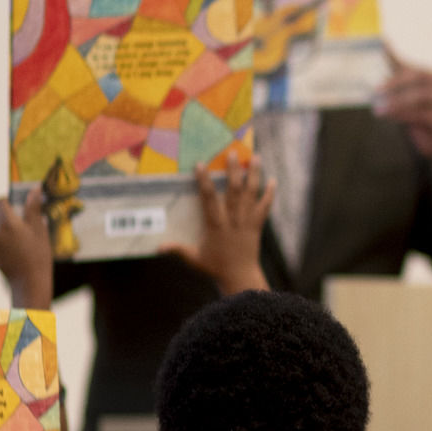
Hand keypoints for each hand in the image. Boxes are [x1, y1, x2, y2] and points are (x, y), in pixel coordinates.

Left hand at [0, 193, 54, 307]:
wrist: (29, 281)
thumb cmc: (38, 254)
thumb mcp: (40, 229)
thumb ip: (34, 208)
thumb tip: (34, 189)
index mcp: (7, 222)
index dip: (7, 201)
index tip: (18, 206)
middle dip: (10, 216)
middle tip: (26, 225)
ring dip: (7, 228)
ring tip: (23, 240)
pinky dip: (4, 240)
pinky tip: (17, 250)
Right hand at [166, 162, 274, 294]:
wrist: (240, 277)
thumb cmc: (214, 267)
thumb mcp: (194, 259)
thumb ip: (178, 250)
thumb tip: (158, 246)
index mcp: (215, 225)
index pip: (209, 199)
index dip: (205, 181)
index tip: (201, 165)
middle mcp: (233, 220)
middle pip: (234, 191)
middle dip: (234, 171)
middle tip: (233, 153)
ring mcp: (247, 222)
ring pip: (251, 195)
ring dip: (254, 175)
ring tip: (256, 158)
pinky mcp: (257, 226)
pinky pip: (265, 208)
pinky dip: (269, 194)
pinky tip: (273, 181)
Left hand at [374, 50, 431, 188]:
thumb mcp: (419, 111)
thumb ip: (406, 97)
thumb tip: (380, 86)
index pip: (414, 67)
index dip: (396, 57)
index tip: (379, 46)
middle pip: (418, 75)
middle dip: (394, 81)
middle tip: (375, 90)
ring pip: (419, 95)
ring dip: (396, 101)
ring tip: (378, 109)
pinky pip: (422, 113)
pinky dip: (404, 114)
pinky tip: (390, 116)